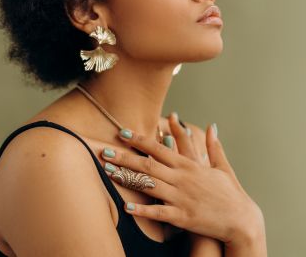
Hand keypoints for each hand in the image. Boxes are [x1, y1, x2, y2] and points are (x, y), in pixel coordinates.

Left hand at [101, 115, 264, 244]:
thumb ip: (214, 146)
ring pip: (149, 184)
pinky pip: (158, 212)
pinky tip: (126, 205)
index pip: (159, 148)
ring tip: (109, 171)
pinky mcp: (183, 217)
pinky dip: (142, 209)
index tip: (123, 133)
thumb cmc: (231, 193)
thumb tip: (212, 126)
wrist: (242, 221)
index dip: (139, 139)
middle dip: (124, 156)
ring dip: (127, 177)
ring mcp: (181, 197)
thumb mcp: (222, 167)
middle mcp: (182, 178)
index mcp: (189, 165)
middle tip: (105, 150)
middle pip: (148, 164)